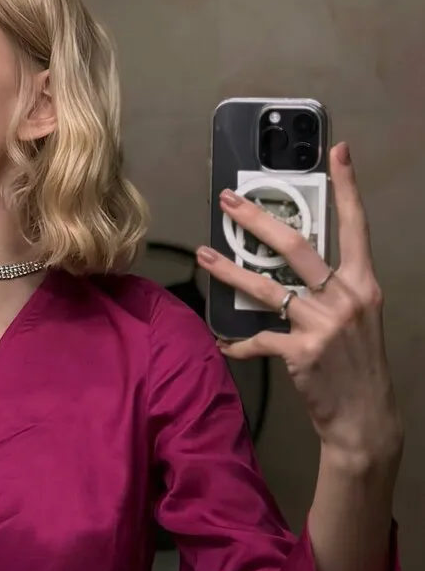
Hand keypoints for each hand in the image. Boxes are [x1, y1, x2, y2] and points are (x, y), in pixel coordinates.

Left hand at [196, 142, 402, 468]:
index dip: (348, 188)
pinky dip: (239, 343)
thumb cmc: (357, 363)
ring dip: (229, 271)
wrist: (365, 419)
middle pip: (296, 246)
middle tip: (227, 201)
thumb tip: (286, 260)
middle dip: (257, 220)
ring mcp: (324, 325)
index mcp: (362, 284)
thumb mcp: (356, 317)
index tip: (339, 151)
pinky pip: (259, 339)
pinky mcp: (302, 352)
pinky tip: (224, 344)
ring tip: (204, 256)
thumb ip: (329, 287)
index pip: (355, 226)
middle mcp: (346, 298)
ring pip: (266, 287)